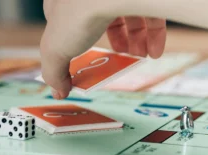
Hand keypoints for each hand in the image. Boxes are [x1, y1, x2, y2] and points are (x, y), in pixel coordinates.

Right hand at [40, 0, 165, 99]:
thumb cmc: (78, 15)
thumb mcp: (55, 50)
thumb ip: (53, 72)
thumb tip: (58, 92)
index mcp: (64, 2)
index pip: (69, 23)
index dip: (76, 44)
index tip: (87, 64)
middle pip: (101, 19)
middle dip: (111, 43)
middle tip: (118, 59)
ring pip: (128, 15)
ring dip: (135, 41)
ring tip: (139, 57)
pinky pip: (150, 14)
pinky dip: (153, 35)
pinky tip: (154, 53)